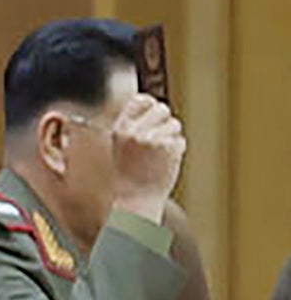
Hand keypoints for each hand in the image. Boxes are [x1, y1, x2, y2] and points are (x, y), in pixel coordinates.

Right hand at [110, 94, 187, 219]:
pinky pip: (180, 141)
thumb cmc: (126, 177)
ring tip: (160, 154)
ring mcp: (154, 139)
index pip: (140, 100)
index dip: (149, 104)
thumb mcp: (119, 147)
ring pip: (174, 124)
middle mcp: (136, 131)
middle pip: (161, 109)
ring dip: (171, 136)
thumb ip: (131, 127)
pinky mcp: (170, 148)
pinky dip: (177, 150)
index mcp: (120, 129)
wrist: (135, 200)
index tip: (150, 112)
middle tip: (158, 137)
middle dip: (163, 121)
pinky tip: (166, 161)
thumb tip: (150, 107)